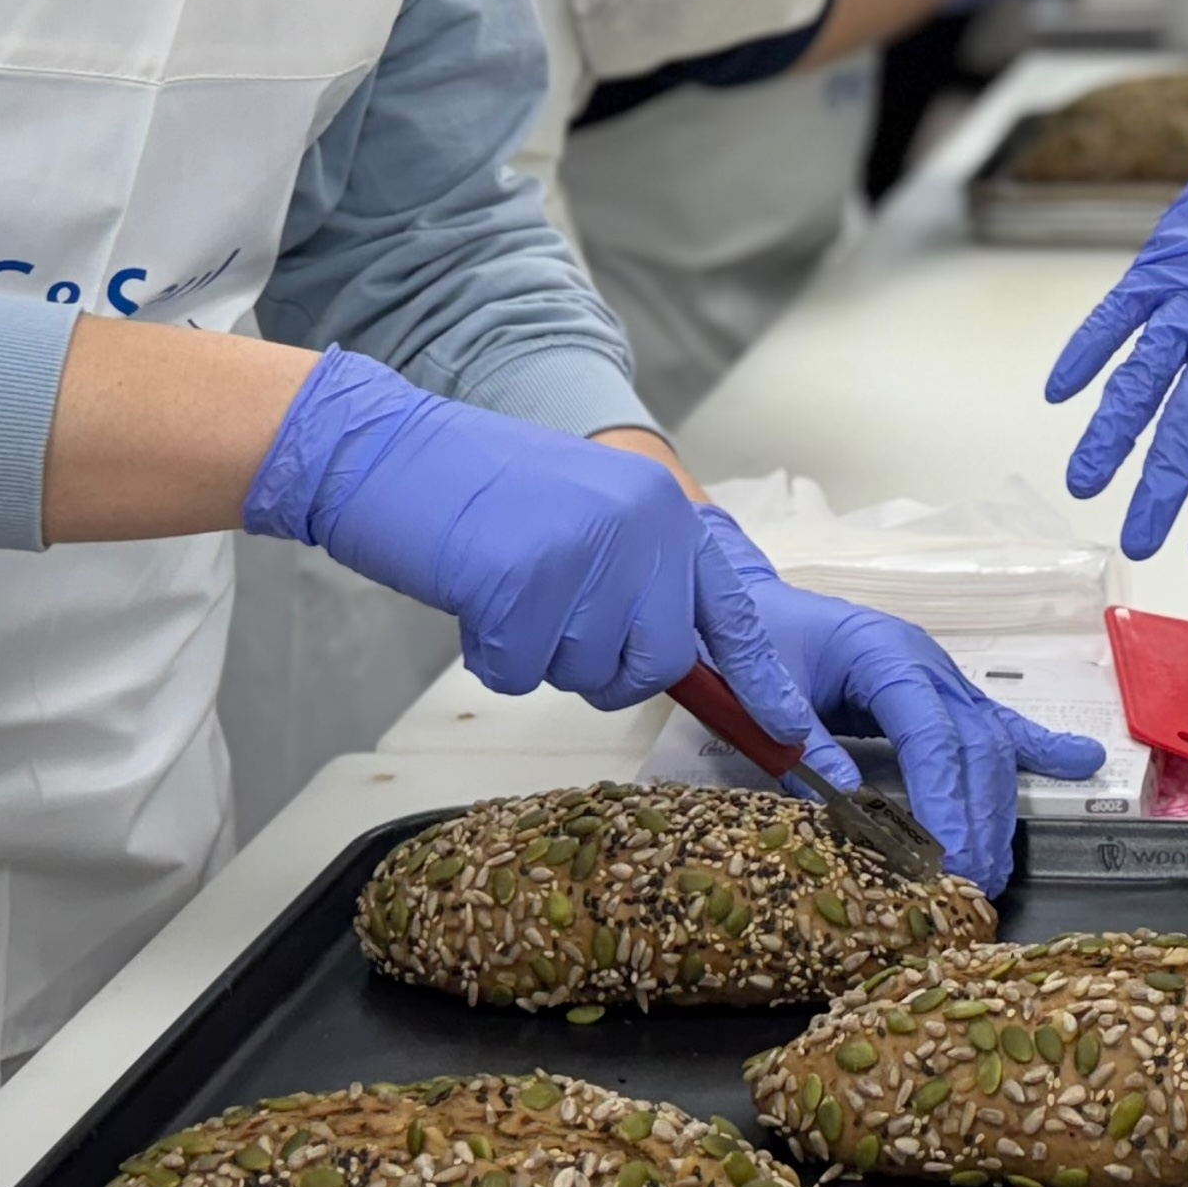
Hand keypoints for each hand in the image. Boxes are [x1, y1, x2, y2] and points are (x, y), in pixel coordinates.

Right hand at [244, 349, 820, 723]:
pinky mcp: (523, 583)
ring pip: (586, 674)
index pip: (730, 610)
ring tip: (507, 588)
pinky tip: (474, 598)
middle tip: (551, 622)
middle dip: (607, 670)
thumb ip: (641, 577)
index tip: (795, 736)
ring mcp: (585, 554)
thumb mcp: (590, 515)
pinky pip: (519, 673)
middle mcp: (640, 528)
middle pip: (657, 662)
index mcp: (662, 509)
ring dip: (539, 655)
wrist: (392, 450)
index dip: (761, 679)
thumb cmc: (483, 491)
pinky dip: (490, 655)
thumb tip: (675, 659)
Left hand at [702, 512, 1105, 893]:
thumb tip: (846, 802)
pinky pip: (997, 722)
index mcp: (884, 653)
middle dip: (977, 817)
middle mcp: (926, 663)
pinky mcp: (944, 691)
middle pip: (972, 744)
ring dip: (997, 807)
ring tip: (993, 869)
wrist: (759, 602)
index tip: (946, 857)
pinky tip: (1079, 762)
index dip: (943, 797)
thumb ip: (806, 743)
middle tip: (971, 882)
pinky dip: (1039, 746)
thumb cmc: (759, 641)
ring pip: (990, 743)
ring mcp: (942, 675)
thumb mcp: (767, 688)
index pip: (930, 732)